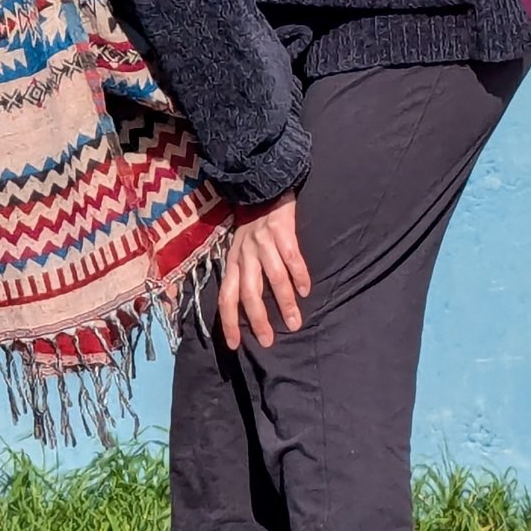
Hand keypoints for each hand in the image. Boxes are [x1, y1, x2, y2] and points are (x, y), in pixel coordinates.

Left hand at [219, 193, 309, 349]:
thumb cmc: (252, 222)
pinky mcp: (281, 231)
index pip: (225, 297)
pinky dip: (299, 276)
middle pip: (248, 293)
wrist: (264, 185)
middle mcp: (244, 254)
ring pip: (273, 279)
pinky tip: (305, 291)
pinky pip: (291, 258)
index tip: (234, 345)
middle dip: (257, 320)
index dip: (228, 322)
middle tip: (269, 342)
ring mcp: (262, 243)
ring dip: (284, 304)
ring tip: (294, 324)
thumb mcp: (239, 248)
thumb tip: (247, 306)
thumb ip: (242, 272)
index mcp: (232, 261)